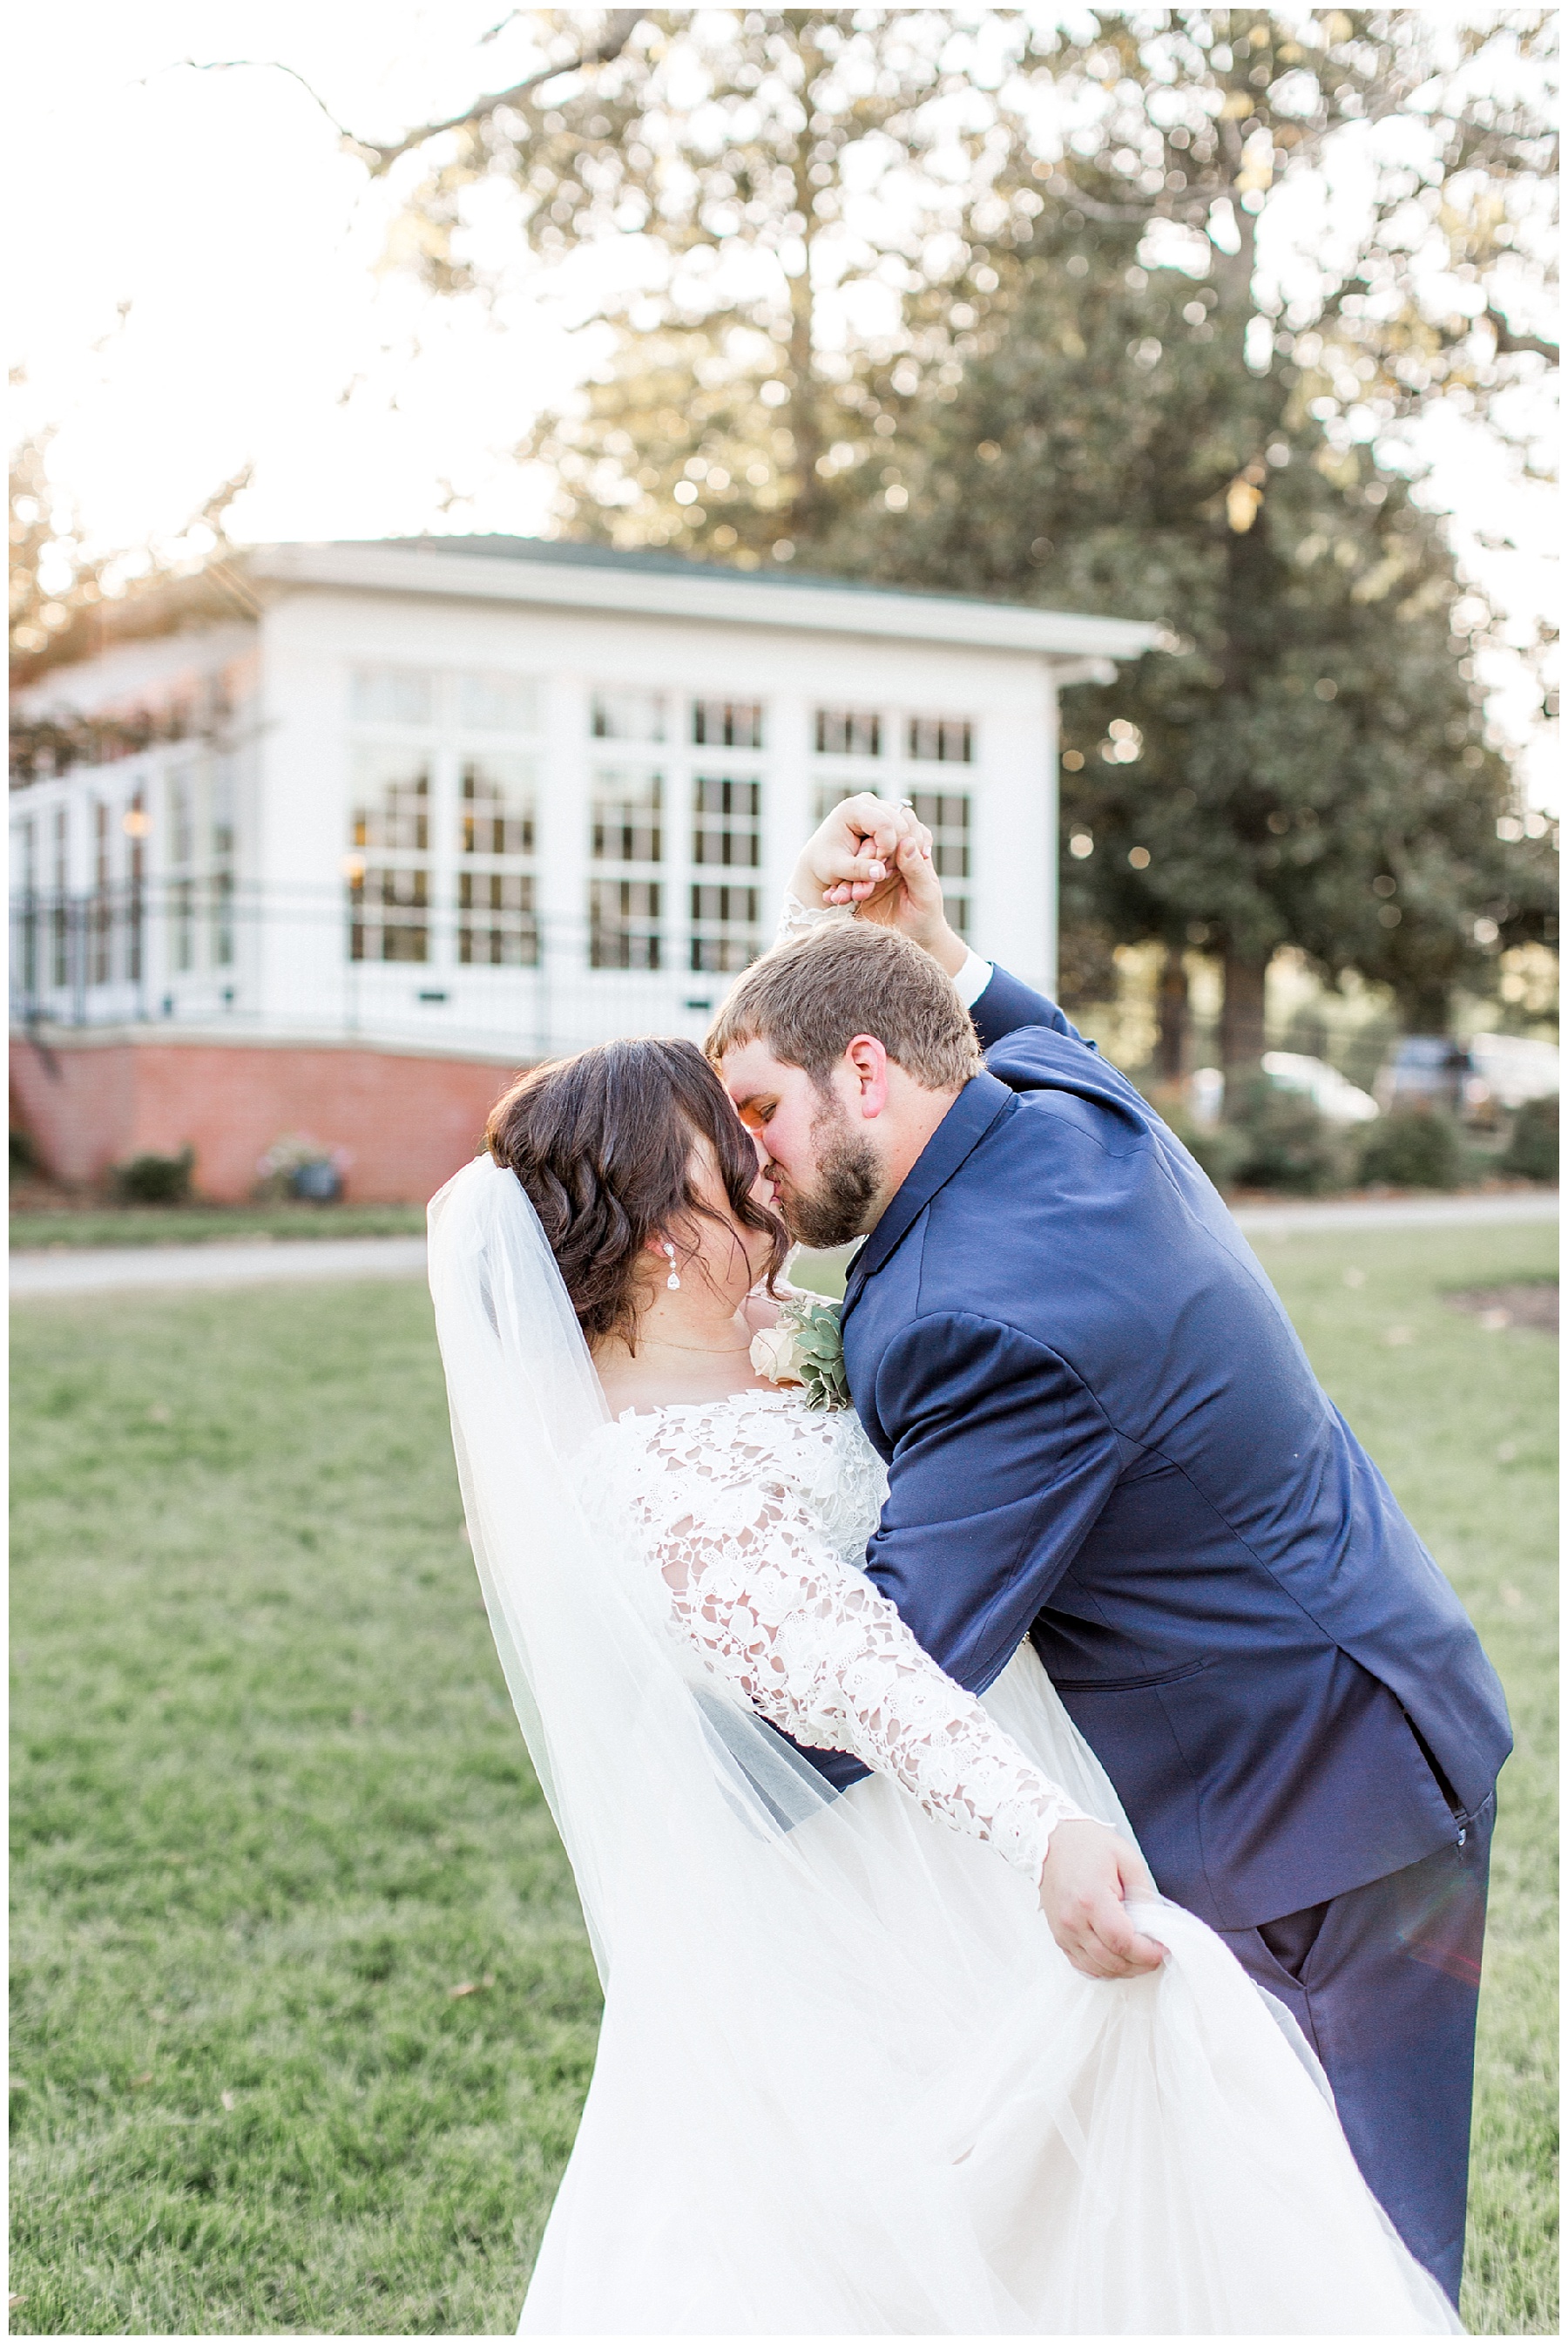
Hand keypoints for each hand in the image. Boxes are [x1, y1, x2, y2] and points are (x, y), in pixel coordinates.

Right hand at [789, 796, 967, 976]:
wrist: (915, 942)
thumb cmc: (927, 917)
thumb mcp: (925, 894)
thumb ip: (917, 870)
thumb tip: (907, 842)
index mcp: (908, 856)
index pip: (896, 835)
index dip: (886, 841)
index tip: (882, 856)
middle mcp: (889, 862)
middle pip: (871, 849)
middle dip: (861, 861)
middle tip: (858, 878)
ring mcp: (873, 876)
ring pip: (856, 867)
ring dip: (847, 879)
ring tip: (840, 895)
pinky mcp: (861, 891)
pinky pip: (847, 887)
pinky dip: (839, 891)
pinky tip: (832, 898)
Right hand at [1038, 1819, 1166, 1980]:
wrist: (1053, 1840)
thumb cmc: (1088, 1844)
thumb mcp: (1126, 1858)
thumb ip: (1143, 1893)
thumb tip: (1153, 1925)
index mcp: (1092, 1899)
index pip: (1123, 1942)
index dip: (1147, 1953)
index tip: (1162, 1950)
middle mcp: (1073, 1920)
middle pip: (1112, 1961)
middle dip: (1140, 1964)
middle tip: (1155, 1954)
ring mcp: (1063, 1931)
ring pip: (1098, 1969)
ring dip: (1123, 1970)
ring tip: (1139, 1957)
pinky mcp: (1059, 1936)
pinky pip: (1082, 1965)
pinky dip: (1103, 1969)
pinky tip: (1116, 1958)